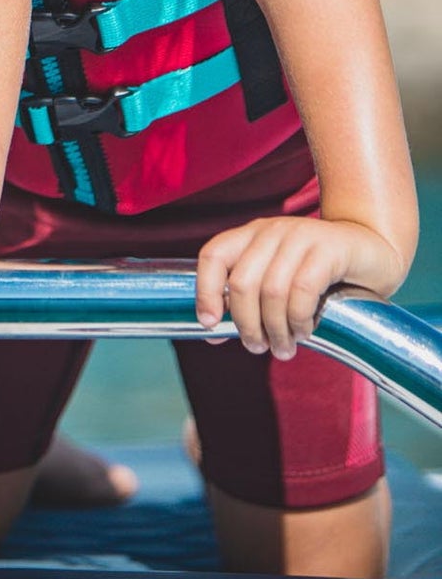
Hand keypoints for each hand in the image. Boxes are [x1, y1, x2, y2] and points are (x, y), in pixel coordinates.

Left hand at [196, 215, 404, 359]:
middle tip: (258, 348)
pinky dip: (299, 318)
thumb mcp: (279, 282)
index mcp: (251, 235)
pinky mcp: (329, 248)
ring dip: (275, 329)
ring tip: (284, 348)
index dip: (205, 291)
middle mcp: (272, 230)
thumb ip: (248, 301)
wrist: (373, 252)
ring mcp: (300, 235)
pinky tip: (305, 331)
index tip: (209, 324)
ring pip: (271, 290)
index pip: (213, 255)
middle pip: (242, 281)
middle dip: (246, 324)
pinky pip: (303, 289)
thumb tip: (211, 333)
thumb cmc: (321, 275)